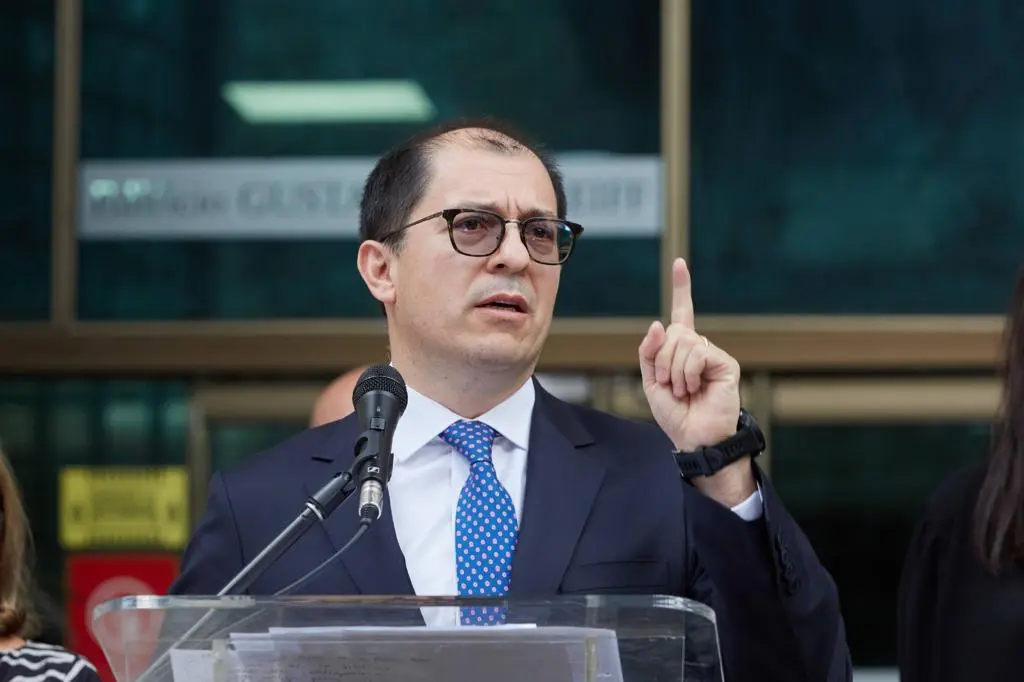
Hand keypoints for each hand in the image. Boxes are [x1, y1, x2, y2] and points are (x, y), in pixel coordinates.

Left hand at [639, 258, 743, 462]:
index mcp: (682, 350)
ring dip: (674, 371)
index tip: (680, 263)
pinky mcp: (725, 363)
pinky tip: (695, 388)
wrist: (694, 438)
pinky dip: (688, 372)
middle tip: (670, 385)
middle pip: (673, 331)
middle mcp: (699, 347)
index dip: (682, 288)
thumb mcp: (651, 381)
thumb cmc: (675, 414)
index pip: (682, 313)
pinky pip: (698, 353)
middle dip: (662, 360)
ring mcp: (713, 354)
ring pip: (683, 342)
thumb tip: (659, 323)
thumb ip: (649, 352)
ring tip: (684, 390)